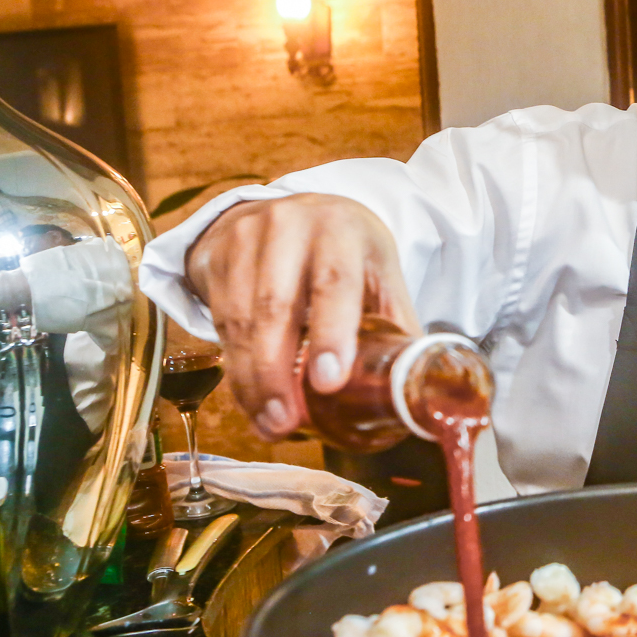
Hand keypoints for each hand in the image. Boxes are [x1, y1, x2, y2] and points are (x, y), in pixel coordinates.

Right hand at [184, 194, 418, 438]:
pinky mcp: (218, 258)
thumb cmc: (347, 253)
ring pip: (241, 320)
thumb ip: (395, 325)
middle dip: (278, 373)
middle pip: (276, 306)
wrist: (293, 212)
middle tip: (287, 422)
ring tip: (272, 424)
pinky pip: (221, 323)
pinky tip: (253, 401)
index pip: (335, 282)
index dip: (331, 333)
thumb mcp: (379, 273)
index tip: (329, 384)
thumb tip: (418, 388)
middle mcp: (290, 227)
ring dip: (253, 381)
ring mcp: (247, 239)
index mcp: (342, 230)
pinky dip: (237, 370)